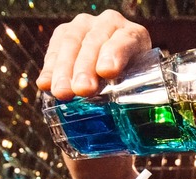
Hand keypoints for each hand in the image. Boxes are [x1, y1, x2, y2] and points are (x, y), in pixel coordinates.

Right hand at [36, 9, 151, 99]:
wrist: (111, 92)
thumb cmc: (131, 99)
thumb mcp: (142, 97)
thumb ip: (145, 104)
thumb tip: (150, 135)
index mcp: (136, 37)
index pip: (126, 40)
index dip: (116, 53)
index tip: (107, 72)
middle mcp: (110, 25)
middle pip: (95, 42)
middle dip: (86, 66)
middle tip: (82, 91)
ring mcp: (85, 27)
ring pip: (71, 43)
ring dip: (64, 69)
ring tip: (62, 94)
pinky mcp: (64, 35)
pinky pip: (54, 49)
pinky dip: (49, 68)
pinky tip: (44, 85)